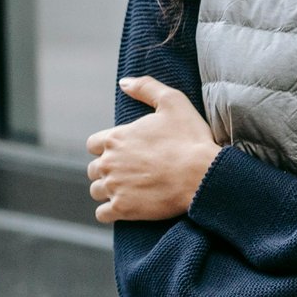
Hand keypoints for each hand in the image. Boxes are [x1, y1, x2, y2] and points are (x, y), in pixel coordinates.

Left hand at [87, 77, 221, 224]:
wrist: (203, 175)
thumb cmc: (190, 138)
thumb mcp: (172, 101)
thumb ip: (146, 88)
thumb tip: (124, 82)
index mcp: (114, 138)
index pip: (93, 144)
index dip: (106, 148)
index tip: (123, 152)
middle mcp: (108, 162)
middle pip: (94, 169)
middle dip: (107, 170)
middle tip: (128, 173)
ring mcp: (114, 186)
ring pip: (97, 191)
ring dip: (108, 191)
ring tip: (127, 190)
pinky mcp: (123, 208)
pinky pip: (102, 213)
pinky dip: (110, 211)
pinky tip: (124, 208)